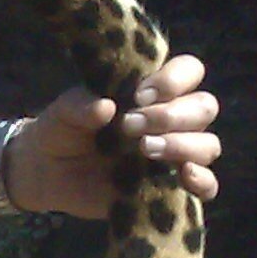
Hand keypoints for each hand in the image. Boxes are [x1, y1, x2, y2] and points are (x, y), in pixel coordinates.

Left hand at [8, 54, 221, 216]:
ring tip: (143, 148)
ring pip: (208, 144)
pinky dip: (203, 181)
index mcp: (153, 91)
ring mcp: (174, 154)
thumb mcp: (63, 113)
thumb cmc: (61, 130)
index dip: (174, 79)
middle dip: (172, 115)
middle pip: (204, 107)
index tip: (139, 95)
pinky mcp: (170, 186)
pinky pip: (206, 185)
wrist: (48, 172)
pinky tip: (184, 175)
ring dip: (182, 144)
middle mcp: (172, 120)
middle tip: (130, 125)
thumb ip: (80, 105)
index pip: (189, 71)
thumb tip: (106, 107)